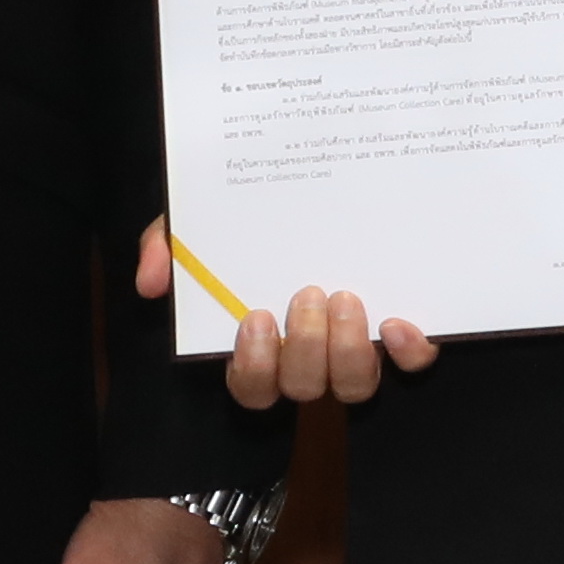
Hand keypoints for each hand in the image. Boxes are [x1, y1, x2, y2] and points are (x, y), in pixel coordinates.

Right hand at [145, 225, 435, 405]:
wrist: (321, 175)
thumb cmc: (251, 222)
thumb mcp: (197, 225)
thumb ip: (166, 248)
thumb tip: (151, 284)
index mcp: (260, 345)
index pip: (252, 388)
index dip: (255, 367)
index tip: (256, 318)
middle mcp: (308, 357)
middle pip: (303, 388)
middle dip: (306, 347)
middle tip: (309, 294)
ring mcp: (356, 349)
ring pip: (354, 387)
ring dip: (349, 351)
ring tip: (347, 298)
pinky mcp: (402, 336)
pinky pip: (413, 365)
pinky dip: (411, 353)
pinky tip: (398, 323)